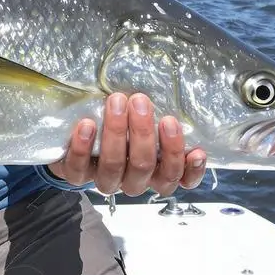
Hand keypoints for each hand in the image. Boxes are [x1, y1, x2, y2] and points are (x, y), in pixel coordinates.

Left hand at [48, 92, 206, 196]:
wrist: (80, 135)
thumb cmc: (124, 125)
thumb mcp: (145, 120)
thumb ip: (158, 115)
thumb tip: (173, 93)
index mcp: (156, 171)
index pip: (178, 178)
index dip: (190, 169)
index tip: (197, 150)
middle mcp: (134, 180)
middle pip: (145, 166)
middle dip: (144, 133)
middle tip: (141, 101)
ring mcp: (106, 180)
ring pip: (114, 166)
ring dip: (116, 132)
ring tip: (117, 102)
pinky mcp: (77, 176)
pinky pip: (79, 170)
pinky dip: (83, 148)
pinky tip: (87, 125)